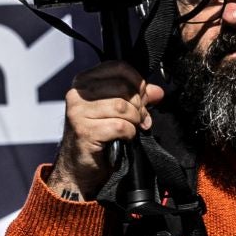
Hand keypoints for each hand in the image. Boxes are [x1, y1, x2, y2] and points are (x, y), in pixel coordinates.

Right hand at [50, 61, 161, 200]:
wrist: (78, 168)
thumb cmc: (96, 137)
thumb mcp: (116, 112)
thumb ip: (136, 97)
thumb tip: (158, 91)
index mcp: (84, 82)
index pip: (118, 67)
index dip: (137, 82)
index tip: (144, 97)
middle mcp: (77, 94)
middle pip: (123, 88)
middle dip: (139, 105)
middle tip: (141, 118)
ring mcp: (78, 112)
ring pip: (122, 107)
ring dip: (135, 120)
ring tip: (133, 127)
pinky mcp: (84, 131)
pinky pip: (119, 126)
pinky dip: (129, 133)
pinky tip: (125, 138)